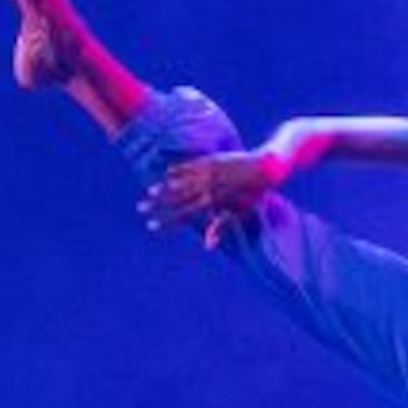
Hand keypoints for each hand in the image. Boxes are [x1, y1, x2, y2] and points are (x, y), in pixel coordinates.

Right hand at [139, 153, 281, 245]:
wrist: (266, 167)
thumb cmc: (255, 194)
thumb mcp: (240, 213)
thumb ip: (220, 227)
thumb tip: (209, 246)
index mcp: (213, 204)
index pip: (184, 216)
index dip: (166, 222)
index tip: (151, 226)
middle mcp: (208, 189)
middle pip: (177, 200)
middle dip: (158, 206)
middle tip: (140, 209)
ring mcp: (209, 174)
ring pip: (180, 183)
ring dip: (164, 189)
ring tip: (149, 193)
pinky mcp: (212, 161)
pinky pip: (190, 166)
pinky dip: (179, 170)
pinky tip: (167, 174)